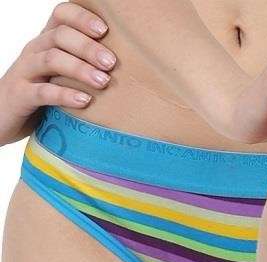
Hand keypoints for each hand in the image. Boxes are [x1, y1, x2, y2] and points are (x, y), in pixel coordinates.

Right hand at [0, 3, 117, 146]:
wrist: (1, 116)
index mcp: (46, 42)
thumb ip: (84, 68)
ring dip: (80, 69)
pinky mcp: (20, 95)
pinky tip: (85, 102)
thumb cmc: (41, 97)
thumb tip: (130, 72)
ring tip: (104, 82)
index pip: (61, 15)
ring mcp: (25, 72)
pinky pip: (42, 91)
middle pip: (61, 36)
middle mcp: (35, 51)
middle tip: (112, 63)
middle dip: (89, 47)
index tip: (106, 30)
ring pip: (52, 59)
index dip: (82, 18)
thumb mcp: (61, 77)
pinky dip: (65, 95)